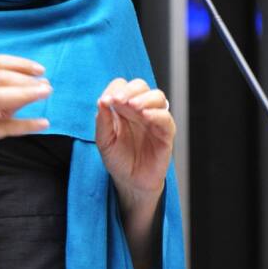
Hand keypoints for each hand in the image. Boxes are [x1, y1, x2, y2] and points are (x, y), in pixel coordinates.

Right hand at [0, 55, 50, 186]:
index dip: (19, 64)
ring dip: (25, 93)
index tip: (40, 70)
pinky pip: (4, 126)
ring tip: (45, 94)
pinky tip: (43, 123)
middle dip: (25, 80)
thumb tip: (41, 84)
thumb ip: (14, 96)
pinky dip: (25, 123)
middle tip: (47, 87)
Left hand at [95, 78, 174, 208]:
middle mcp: (139, 110)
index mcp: (123, 108)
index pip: (122, 86)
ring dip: (144, 98)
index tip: (106, 101)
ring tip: (133, 105)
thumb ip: (102, 121)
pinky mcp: (165, 133)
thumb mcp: (104, 141)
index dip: (114, 90)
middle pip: (140, 86)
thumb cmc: (118, 160)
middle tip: (119, 100)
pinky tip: (145, 116)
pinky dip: (157, 114)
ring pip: (157, 96)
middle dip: (129, 90)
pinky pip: (166, 118)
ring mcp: (154, 120)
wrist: (130, 182)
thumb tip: (102, 101)